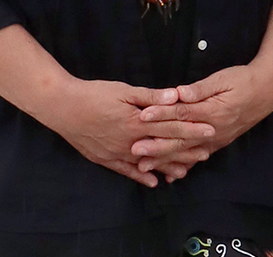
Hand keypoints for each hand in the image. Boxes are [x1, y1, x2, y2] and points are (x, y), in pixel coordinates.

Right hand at [42, 79, 213, 186]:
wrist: (63, 107)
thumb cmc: (93, 94)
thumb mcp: (123, 91)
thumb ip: (150, 97)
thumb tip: (175, 97)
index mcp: (137, 122)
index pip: (171, 126)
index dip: (191, 129)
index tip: (209, 131)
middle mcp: (130, 141)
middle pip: (163, 147)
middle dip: (186, 150)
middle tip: (206, 154)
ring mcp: (117, 153)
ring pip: (148, 162)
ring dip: (167, 167)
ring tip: (185, 171)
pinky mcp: (105, 159)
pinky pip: (126, 171)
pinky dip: (140, 176)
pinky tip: (153, 182)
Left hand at [135, 63, 272, 178]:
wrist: (267, 92)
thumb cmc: (243, 80)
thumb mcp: (222, 79)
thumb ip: (200, 89)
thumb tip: (180, 92)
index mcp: (212, 111)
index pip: (182, 113)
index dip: (161, 114)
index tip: (142, 116)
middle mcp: (213, 130)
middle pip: (181, 139)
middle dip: (156, 146)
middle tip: (135, 150)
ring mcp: (216, 139)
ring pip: (187, 152)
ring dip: (166, 160)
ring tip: (145, 166)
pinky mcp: (219, 142)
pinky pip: (199, 157)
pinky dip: (185, 166)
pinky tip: (172, 175)